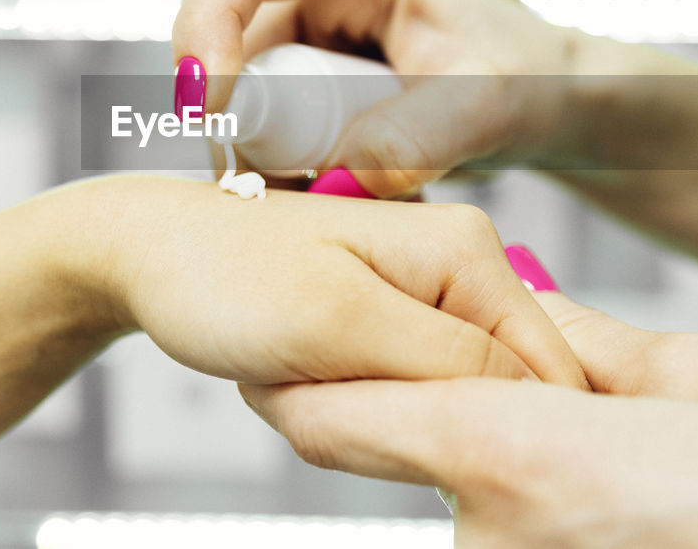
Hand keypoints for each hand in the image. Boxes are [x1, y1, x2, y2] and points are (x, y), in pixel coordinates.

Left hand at [55, 174, 587, 388]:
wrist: (152, 255)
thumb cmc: (221, 276)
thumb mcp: (334, 323)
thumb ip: (443, 360)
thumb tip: (536, 400)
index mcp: (466, 250)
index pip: (545, 368)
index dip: (512, 429)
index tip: (431, 447)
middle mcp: (460, 261)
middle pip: (503, 384)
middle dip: (438, 418)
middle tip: (343, 401)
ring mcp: (427, 288)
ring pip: (456, 393)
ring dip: (400, 412)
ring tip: (319, 382)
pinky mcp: (396, 313)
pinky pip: (416, 384)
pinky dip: (374, 402)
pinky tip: (321, 382)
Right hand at [171, 0, 636, 197]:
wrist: (547, 100)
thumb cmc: (531, 76)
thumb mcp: (490, 102)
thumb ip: (425, 135)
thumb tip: (345, 176)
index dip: (208, 19)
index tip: (211, 106)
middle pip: (221, 24)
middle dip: (228, 104)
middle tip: (265, 178)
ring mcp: (304, 28)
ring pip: (235, 83)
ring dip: (256, 144)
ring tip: (322, 188)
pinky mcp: (300, 76)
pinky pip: (257, 118)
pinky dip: (276, 161)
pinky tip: (325, 188)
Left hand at [241, 285, 697, 546]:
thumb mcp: (688, 375)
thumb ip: (572, 341)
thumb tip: (516, 315)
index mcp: (506, 449)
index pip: (331, 417)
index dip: (289, 382)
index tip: (266, 357)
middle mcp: (484, 533)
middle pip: (407, 449)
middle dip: (435, 401)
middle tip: (533, 384)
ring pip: (469, 496)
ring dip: (505, 460)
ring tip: (620, 456)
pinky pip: (509, 537)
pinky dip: (540, 508)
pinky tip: (622, 503)